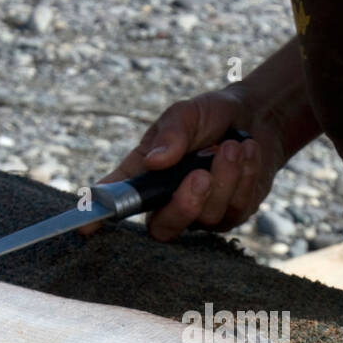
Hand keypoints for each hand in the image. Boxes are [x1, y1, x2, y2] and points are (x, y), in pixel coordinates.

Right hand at [98, 88, 287, 240]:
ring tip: (234, 145)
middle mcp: (168, 202)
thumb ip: (172, 133)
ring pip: (206, 216)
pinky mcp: (230, 216)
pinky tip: (248, 152)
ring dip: (224, 178)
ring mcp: (200, 214)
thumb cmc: (209, 116)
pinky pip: (236, 208)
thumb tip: (156, 161)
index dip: (99, 217)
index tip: (86, 228)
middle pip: (162, 229)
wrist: (256, 119)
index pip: (116, 200)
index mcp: (145, 175)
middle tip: (200, 173)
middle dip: (184, 204)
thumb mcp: (186, 113)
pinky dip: (245, 177)